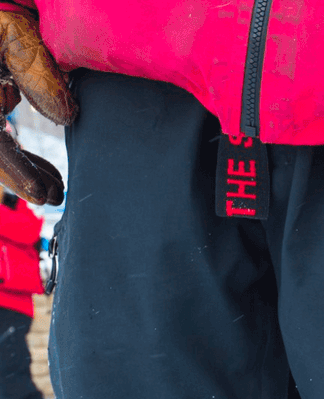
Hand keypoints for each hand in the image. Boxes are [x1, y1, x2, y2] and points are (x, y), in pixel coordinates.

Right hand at [0, 7, 75, 204]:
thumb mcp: (10, 29)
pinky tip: (46, 172)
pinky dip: (19, 154)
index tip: (40, 193)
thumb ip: (36, 69)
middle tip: (54, 197)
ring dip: (22, 169)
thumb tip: (67, 116)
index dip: (14, 171)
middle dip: (19, 177)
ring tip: (54, 188)